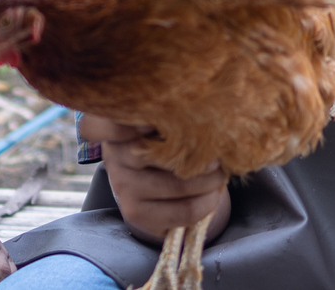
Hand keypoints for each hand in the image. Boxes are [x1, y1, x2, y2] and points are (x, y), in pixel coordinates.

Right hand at [80, 114, 229, 243]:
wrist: (142, 181)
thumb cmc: (156, 142)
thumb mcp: (154, 122)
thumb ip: (169, 117)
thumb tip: (204, 119)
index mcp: (116, 127)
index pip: (114, 124)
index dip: (139, 122)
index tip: (162, 122)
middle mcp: (115, 158)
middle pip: (163, 155)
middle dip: (201, 154)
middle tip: (218, 151)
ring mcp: (124, 189)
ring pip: (179, 186)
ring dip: (211, 180)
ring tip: (220, 173)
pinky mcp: (138, 215)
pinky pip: (185, 211)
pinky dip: (208, 202)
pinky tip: (212, 193)